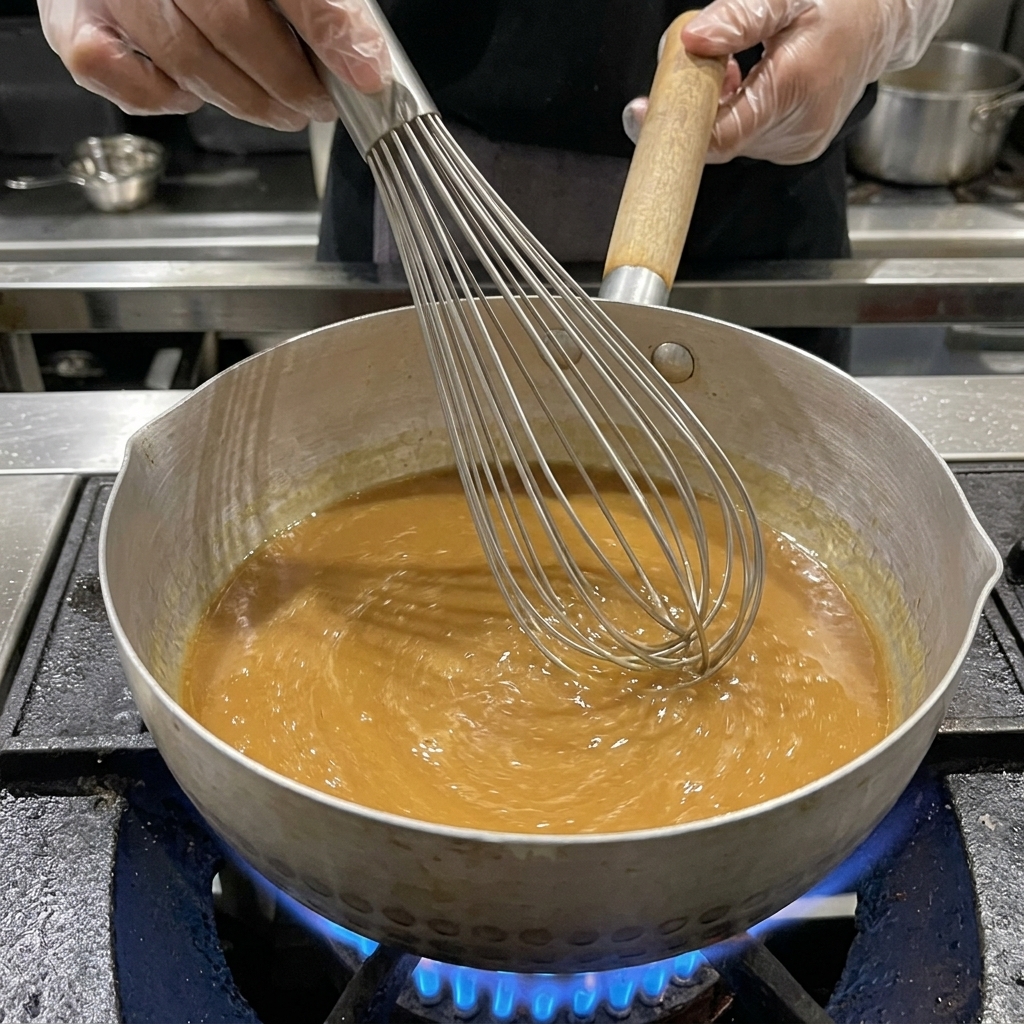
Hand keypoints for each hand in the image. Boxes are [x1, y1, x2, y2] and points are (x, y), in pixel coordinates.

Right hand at [38, 0, 390, 129]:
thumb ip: (318, 4)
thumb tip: (365, 56)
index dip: (328, 27)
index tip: (366, 73)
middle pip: (232, 23)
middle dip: (287, 81)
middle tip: (317, 104)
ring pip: (183, 56)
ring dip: (244, 99)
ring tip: (282, 109)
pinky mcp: (71, 19)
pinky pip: (109, 70)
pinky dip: (160, 96)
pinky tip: (192, 93)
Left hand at [623, 0, 954, 164]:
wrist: (884, 21)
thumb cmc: (839, 4)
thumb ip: (739, 16)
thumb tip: (693, 41)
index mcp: (795, 91)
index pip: (718, 135)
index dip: (675, 128)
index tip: (638, 114)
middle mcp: (796, 131)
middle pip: (717, 136)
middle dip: (695, 102)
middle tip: (696, 59)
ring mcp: (795, 146)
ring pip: (728, 136)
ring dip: (715, 105)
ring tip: (733, 65)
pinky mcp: (792, 149)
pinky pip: (744, 136)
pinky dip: (733, 112)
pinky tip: (746, 82)